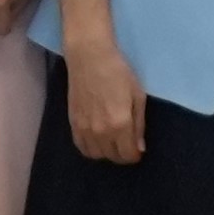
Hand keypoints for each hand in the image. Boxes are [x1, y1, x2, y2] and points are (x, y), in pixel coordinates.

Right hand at [64, 37, 147, 162]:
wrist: (89, 57)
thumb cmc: (118, 72)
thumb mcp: (138, 96)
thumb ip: (139, 125)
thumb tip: (140, 148)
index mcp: (120, 124)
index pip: (128, 155)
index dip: (136, 154)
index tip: (138, 147)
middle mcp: (101, 131)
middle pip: (114, 157)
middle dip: (123, 154)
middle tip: (127, 142)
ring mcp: (85, 129)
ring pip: (97, 155)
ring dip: (107, 152)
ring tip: (112, 141)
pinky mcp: (73, 124)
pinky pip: (82, 147)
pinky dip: (92, 148)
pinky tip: (97, 139)